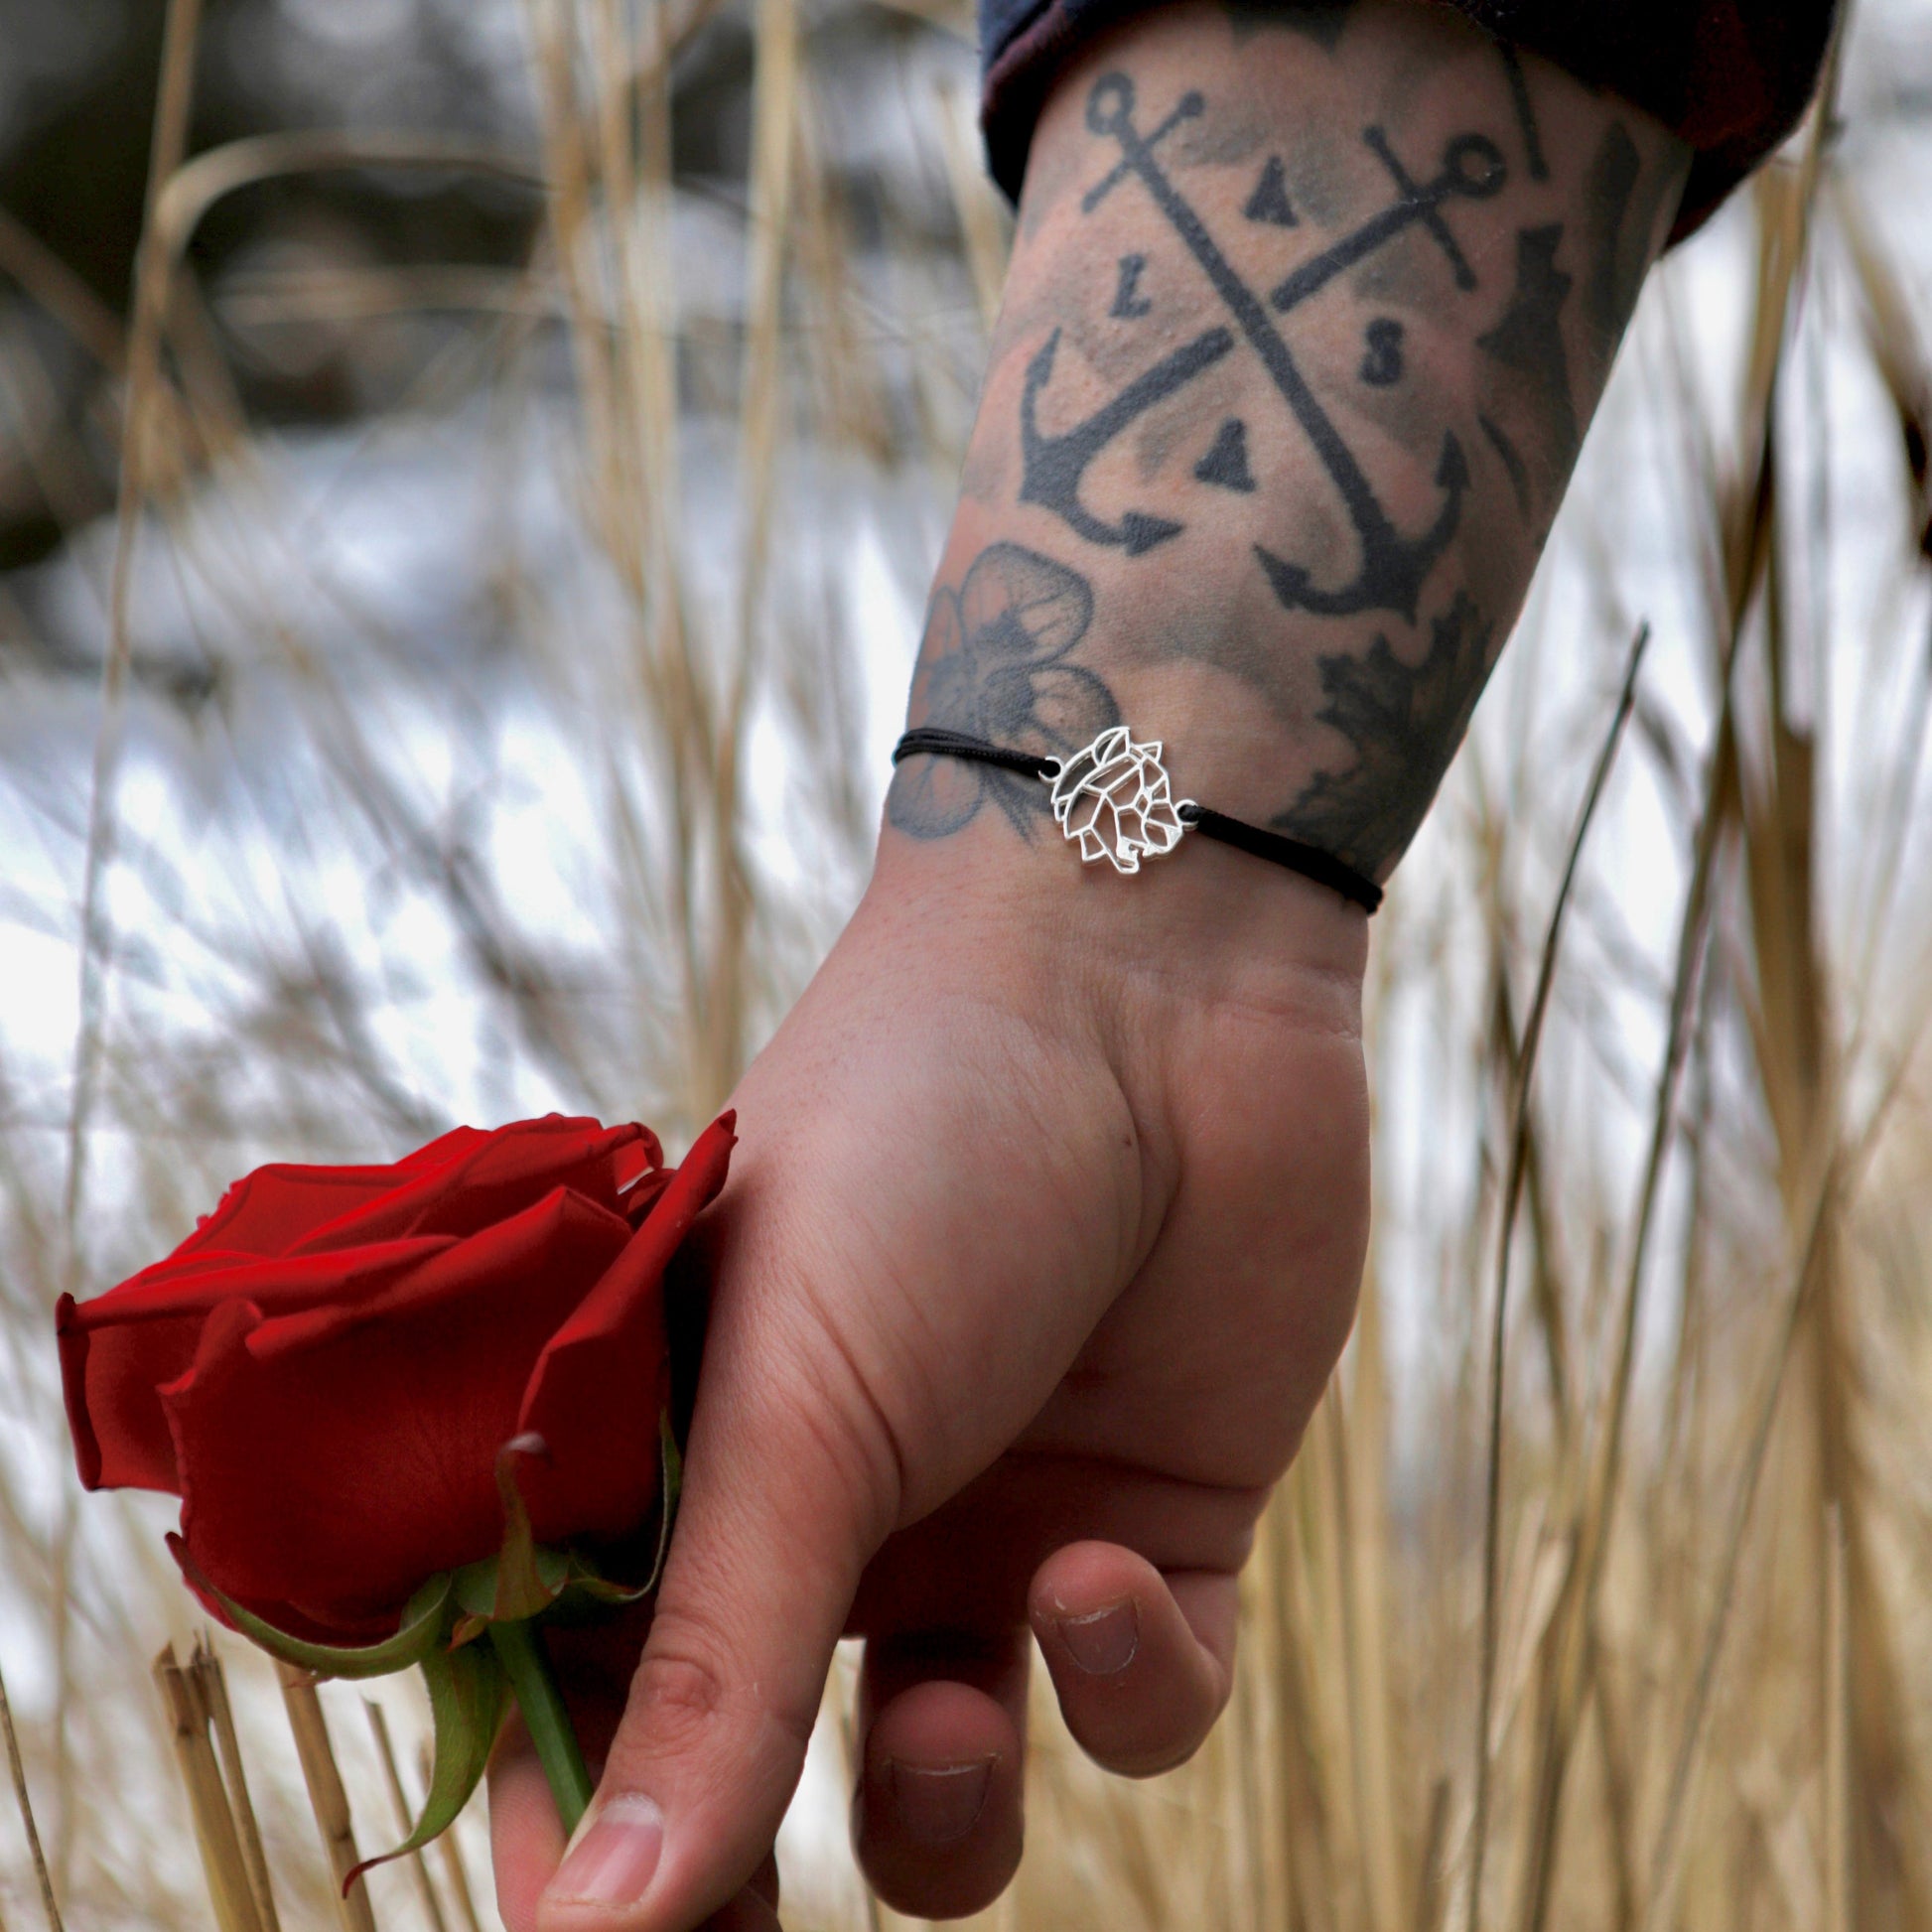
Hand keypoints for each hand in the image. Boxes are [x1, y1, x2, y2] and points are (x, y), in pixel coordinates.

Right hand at [488, 821, 1368, 1928]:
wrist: (1148, 980)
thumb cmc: (921, 1141)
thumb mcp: (793, 1403)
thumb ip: (710, 1662)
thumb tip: (590, 1931)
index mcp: (691, 1463)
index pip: (594, 1703)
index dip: (584, 1840)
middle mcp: (834, 1517)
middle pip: (765, 1789)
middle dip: (756, 1897)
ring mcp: (993, 1527)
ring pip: (950, 1791)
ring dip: (941, 1813)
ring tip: (944, 1722)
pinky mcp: (1153, 1526)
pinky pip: (1139, 1702)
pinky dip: (1126, 1681)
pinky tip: (1106, 1571)